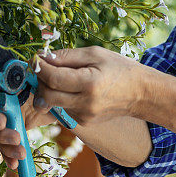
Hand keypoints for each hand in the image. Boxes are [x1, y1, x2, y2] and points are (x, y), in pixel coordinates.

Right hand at [0, 80, 55, 169]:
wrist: (56, 99)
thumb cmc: (50, 89)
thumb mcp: (47, 88)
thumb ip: (42, 92)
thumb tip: (41, 102)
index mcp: (7, 86)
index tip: (3, 124)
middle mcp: (2, 101)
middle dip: (3, 133)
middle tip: (17, 139)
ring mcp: (5, 118)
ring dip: (7, 148)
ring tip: (21, 154)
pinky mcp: (10, 132)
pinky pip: (6, 145)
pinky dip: (9, 156)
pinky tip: (15, 165)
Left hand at [32, 46, 150, 125]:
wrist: (140, 93)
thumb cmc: (119, 68)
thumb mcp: (95, 54)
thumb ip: (67, 56)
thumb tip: (43, 58)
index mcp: (90, 83)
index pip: (53, 78)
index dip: (39, 68)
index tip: (35, 59)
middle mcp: (85, 104)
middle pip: (48, 95)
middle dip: (40, 81)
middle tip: (41, 68)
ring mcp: (84, 116)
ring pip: (52, 104)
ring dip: (49, 89)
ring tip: (58, 76)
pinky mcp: (83, 123)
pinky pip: (62, 108)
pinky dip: (60, 97)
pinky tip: (72, 88)